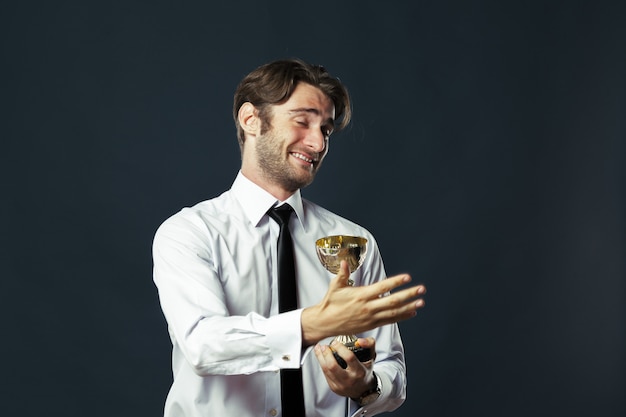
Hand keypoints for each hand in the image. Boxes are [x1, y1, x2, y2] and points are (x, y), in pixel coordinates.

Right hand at [301, 261, 425, 345]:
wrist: (325, 323)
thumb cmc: (330, 303)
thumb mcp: (335, 287)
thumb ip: (342, 274)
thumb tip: (344, 262)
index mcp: (361, 295)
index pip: (382, 287)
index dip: (396, 282)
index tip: (407, 277)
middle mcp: (368, 307)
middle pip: (392, 301)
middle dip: (408, 295)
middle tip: (421, 289)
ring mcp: (371, 317)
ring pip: (394, 312)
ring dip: (409, 307)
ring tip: (421, 302)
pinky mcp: (371, 325)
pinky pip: (390, 321)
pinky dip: (402, 317)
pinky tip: (411, 312)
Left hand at [314, 337, 377, 398]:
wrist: (363, 389)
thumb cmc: (365, 370)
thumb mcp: (371, 357)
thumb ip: (369, 344)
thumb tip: (360, 340)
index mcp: (360, 372)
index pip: (349, 358)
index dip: (340, 348)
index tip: (335, 342)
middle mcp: (350, 380)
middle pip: (333, 366)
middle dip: (326, 354)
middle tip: (324, 346)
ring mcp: (341, 385)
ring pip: (326, 370)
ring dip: (320, 357)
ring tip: (319, 348)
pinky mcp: (334, 387)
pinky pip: (325, 374)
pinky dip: (321, 364)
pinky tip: (320, 357)